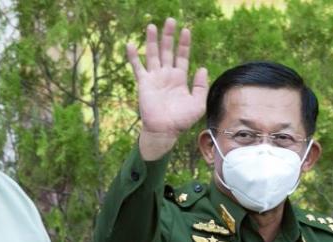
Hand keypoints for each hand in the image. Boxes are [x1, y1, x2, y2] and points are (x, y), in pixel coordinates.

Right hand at [128, 18, 208, 159]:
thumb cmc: (181, 120)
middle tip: (170, 20)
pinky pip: (137, 67)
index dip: (184, 43)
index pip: (182, 56)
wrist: (165, 131)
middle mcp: (166, 75)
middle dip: (169, 36)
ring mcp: (154, 78)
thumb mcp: (198, 104)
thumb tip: (202, 67)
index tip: (186, 30)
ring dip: (152, 40)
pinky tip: (130, 44)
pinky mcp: (144, 83)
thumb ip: (201, 86)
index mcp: (180, 79)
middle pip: (167, 51)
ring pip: (153, 54)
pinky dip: (133, 56)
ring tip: (152, 25)